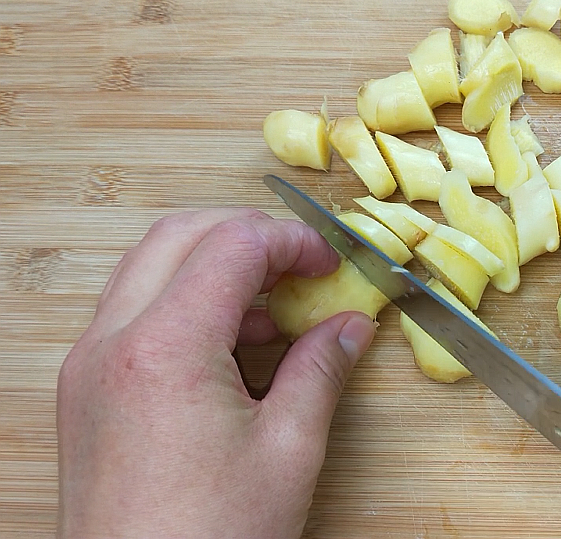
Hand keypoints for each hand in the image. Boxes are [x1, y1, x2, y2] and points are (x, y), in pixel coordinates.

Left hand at [57, 208, 376, 538]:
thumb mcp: (288, 450)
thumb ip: (321, 370)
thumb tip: (350, 328)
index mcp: (166, 347)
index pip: (232, 244)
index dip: (291, 241)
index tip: (328, 262)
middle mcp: (113, 343)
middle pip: (179, 235)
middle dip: (247, 235)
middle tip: (300, 265)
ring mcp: (90, 365)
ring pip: (149, 268)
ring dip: (213, 268)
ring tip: (272, 311)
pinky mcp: (86, 391)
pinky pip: (133, 313)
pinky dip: (184, 305)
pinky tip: (230, 347)